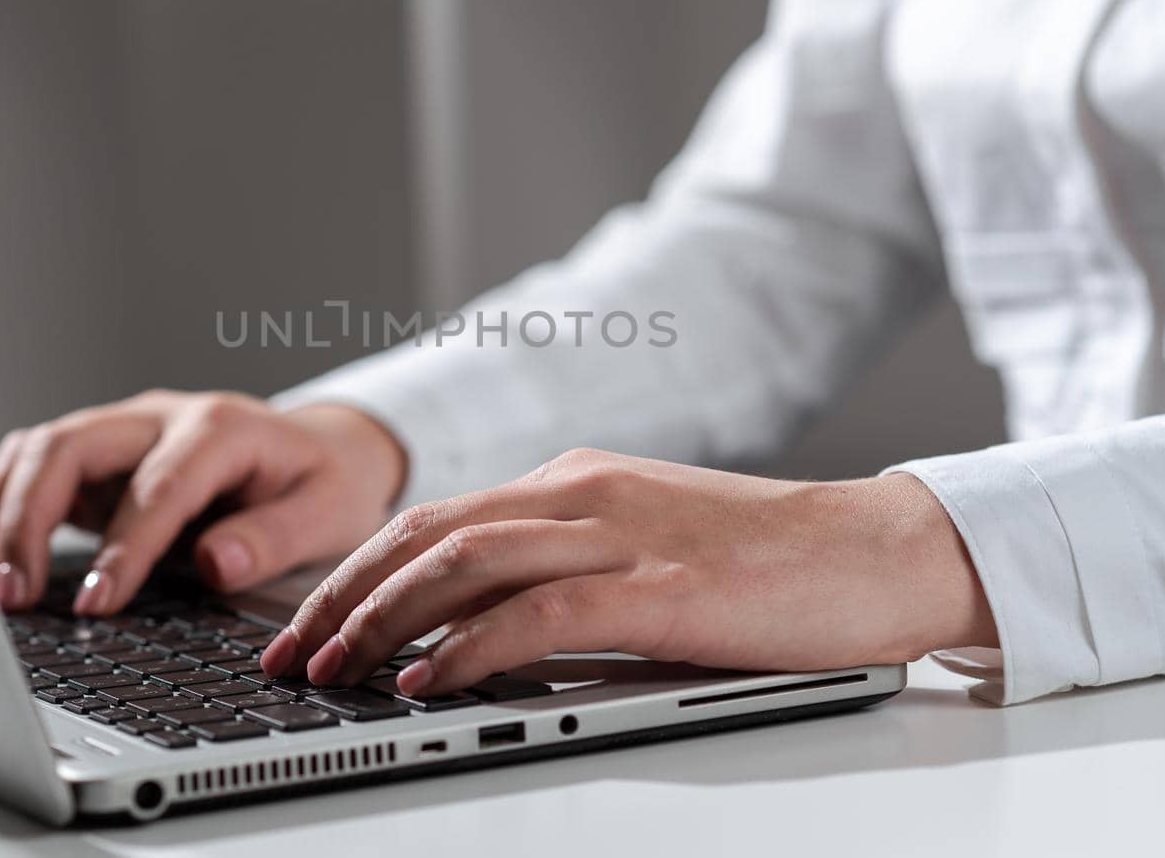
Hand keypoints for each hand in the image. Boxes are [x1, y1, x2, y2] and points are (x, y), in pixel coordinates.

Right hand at [0, 392, 405, 614]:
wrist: (322, 449)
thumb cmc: (325, 483)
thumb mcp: (327, 514)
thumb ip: (272, 539)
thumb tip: (213, 563)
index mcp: (220, 428)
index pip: (156, 485)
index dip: (122, 546)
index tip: (96, 605)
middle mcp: (160, 419)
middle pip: (68, 445)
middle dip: (28, 519)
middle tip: (14, 595)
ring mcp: (123, 432)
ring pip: (36, 450)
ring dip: (2, 514)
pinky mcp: (100, 457)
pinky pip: (32, 469)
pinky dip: (3, 510)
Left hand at [260, 448, 995, 696]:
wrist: (876, 551)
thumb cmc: (764, 565)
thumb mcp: (642, 548)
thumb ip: (563, 569)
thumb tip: (474, 627)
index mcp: (572, 482)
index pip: (435, 521)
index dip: (357, 572)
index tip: (307, 625)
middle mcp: (582, 493)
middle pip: (428, 534)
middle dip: (343, 596)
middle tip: (288, 654)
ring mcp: (621, 533)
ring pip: (465, 563)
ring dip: (385, 620)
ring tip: (334, 671)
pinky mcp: (661, 585)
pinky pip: (540, 612)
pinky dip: (470, 647)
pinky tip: (428, 682)